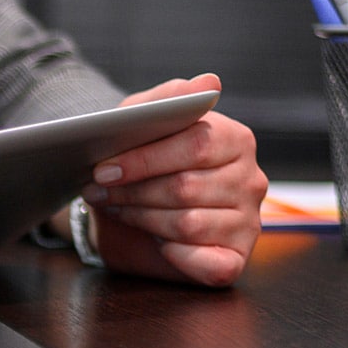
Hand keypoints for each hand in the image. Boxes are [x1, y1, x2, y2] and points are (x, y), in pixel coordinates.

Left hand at [79, 73, 267, 286]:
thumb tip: (209, 83)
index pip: (196, 145)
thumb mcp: (143, 121)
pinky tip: (157, 244)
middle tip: (97, 192)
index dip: (144, 159)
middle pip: (186, 188)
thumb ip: (169, 99)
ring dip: (142, 219)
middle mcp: (250, 180)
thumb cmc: (140, 160)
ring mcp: (247, 222)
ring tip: (118, 209)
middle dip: (134, 192)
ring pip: (188, 225)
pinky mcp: (235, 259)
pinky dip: (175, 256)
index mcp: (235, 139)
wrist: (130, 208)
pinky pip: (208, 264)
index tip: (102, 169)